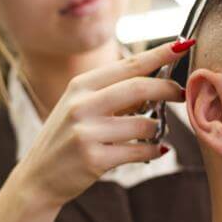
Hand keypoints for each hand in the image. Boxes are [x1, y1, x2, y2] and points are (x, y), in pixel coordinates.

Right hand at [11, 40, 192, 210]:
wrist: (38, 177)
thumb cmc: (67, 138)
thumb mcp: (81, 107)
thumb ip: (113, 93)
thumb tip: (158, 84)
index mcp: (80, 86)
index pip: (128, 64)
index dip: (159, 54)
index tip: (183, 43)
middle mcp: (81, 105)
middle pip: (139, 88)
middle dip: (168, 89)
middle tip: (183, 94)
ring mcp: (86, 132)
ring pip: (144, 124)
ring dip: (158, 128)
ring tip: (156, 132)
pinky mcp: (94, 159)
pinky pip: (140, 151)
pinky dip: (154, 150)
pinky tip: (155, 150)